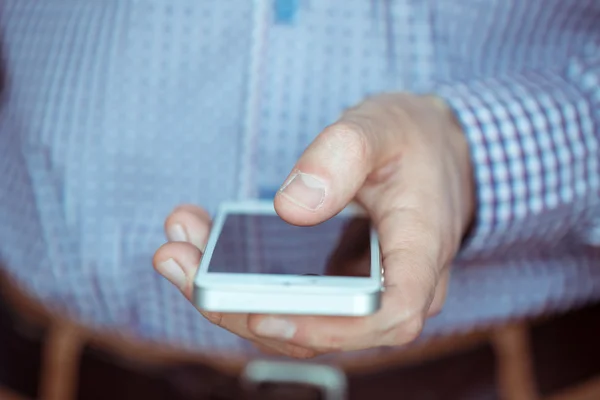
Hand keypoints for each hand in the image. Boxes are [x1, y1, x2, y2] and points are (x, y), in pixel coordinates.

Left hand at [153, 93, 474, 357]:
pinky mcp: (338, 284)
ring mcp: (365, 291)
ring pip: (299, 320)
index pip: (392, 314)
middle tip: (177, 259)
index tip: (267, 310)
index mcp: (422, 250)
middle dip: (243, 306)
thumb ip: (343, 156)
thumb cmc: (414, 138)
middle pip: (323, 329)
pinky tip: (204, 241)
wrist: (431, 150)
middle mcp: (397, 286)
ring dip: (231, 296)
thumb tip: (291, 208)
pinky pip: (293, 298)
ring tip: (177, 246)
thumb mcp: (382, 125)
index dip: (332, 327)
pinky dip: (243, 280)